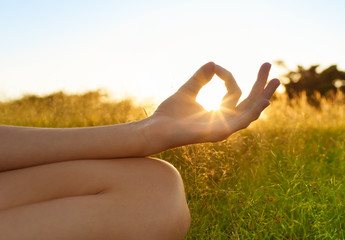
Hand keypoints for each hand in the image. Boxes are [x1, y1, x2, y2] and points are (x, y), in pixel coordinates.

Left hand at [146, 62, 279, 151]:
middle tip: (267, 64)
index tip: (215, 67)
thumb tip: (212, 63)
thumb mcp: (187, 91)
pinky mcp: (219, 133)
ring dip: (263, 96)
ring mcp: (224, 129)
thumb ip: (200, 79)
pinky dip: (253, 111)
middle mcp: (224, 122)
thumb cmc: (169, 114)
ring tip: (274, 81)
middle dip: (260, 85)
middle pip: (249, 102)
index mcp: (219, 114)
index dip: (227, 76)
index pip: (234, 93)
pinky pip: (241, 122)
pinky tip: (263, 100)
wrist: (156, 130)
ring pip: (250, 112)